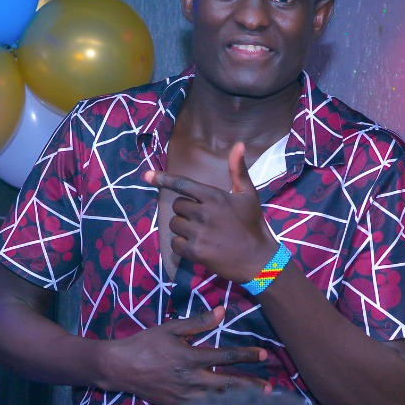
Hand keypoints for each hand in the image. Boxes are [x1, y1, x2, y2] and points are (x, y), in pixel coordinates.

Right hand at [98, 306, 268, 404]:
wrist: (120, 368)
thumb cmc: (145, 344)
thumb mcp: (170, 328)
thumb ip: (199, 322)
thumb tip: (222, 311)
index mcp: (190, 358)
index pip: (226, 356)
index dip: (247, 355)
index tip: (264, 355)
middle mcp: (190, 380)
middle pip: (228, 385)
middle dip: (251, 387)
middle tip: (271, 389)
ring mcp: (184, 397)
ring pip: (219, 403)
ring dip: (240, 403)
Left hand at [145, 144, 277, 285]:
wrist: (258, 260)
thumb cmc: (252, 225)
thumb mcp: (248, 195)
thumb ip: (238, 170)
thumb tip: (239, 144)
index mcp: (215, 196)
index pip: (183, 184)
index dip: (163, 179)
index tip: (146, 176)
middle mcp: (204, 212)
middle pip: (177, 206)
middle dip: (185, 212)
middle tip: (203, 220)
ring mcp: (199, 232)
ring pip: (174, 224)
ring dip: (183, 229)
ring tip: (201, 234)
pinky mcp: (195, 251)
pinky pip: (175, 244)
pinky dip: (182, 246)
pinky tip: (197, 247)